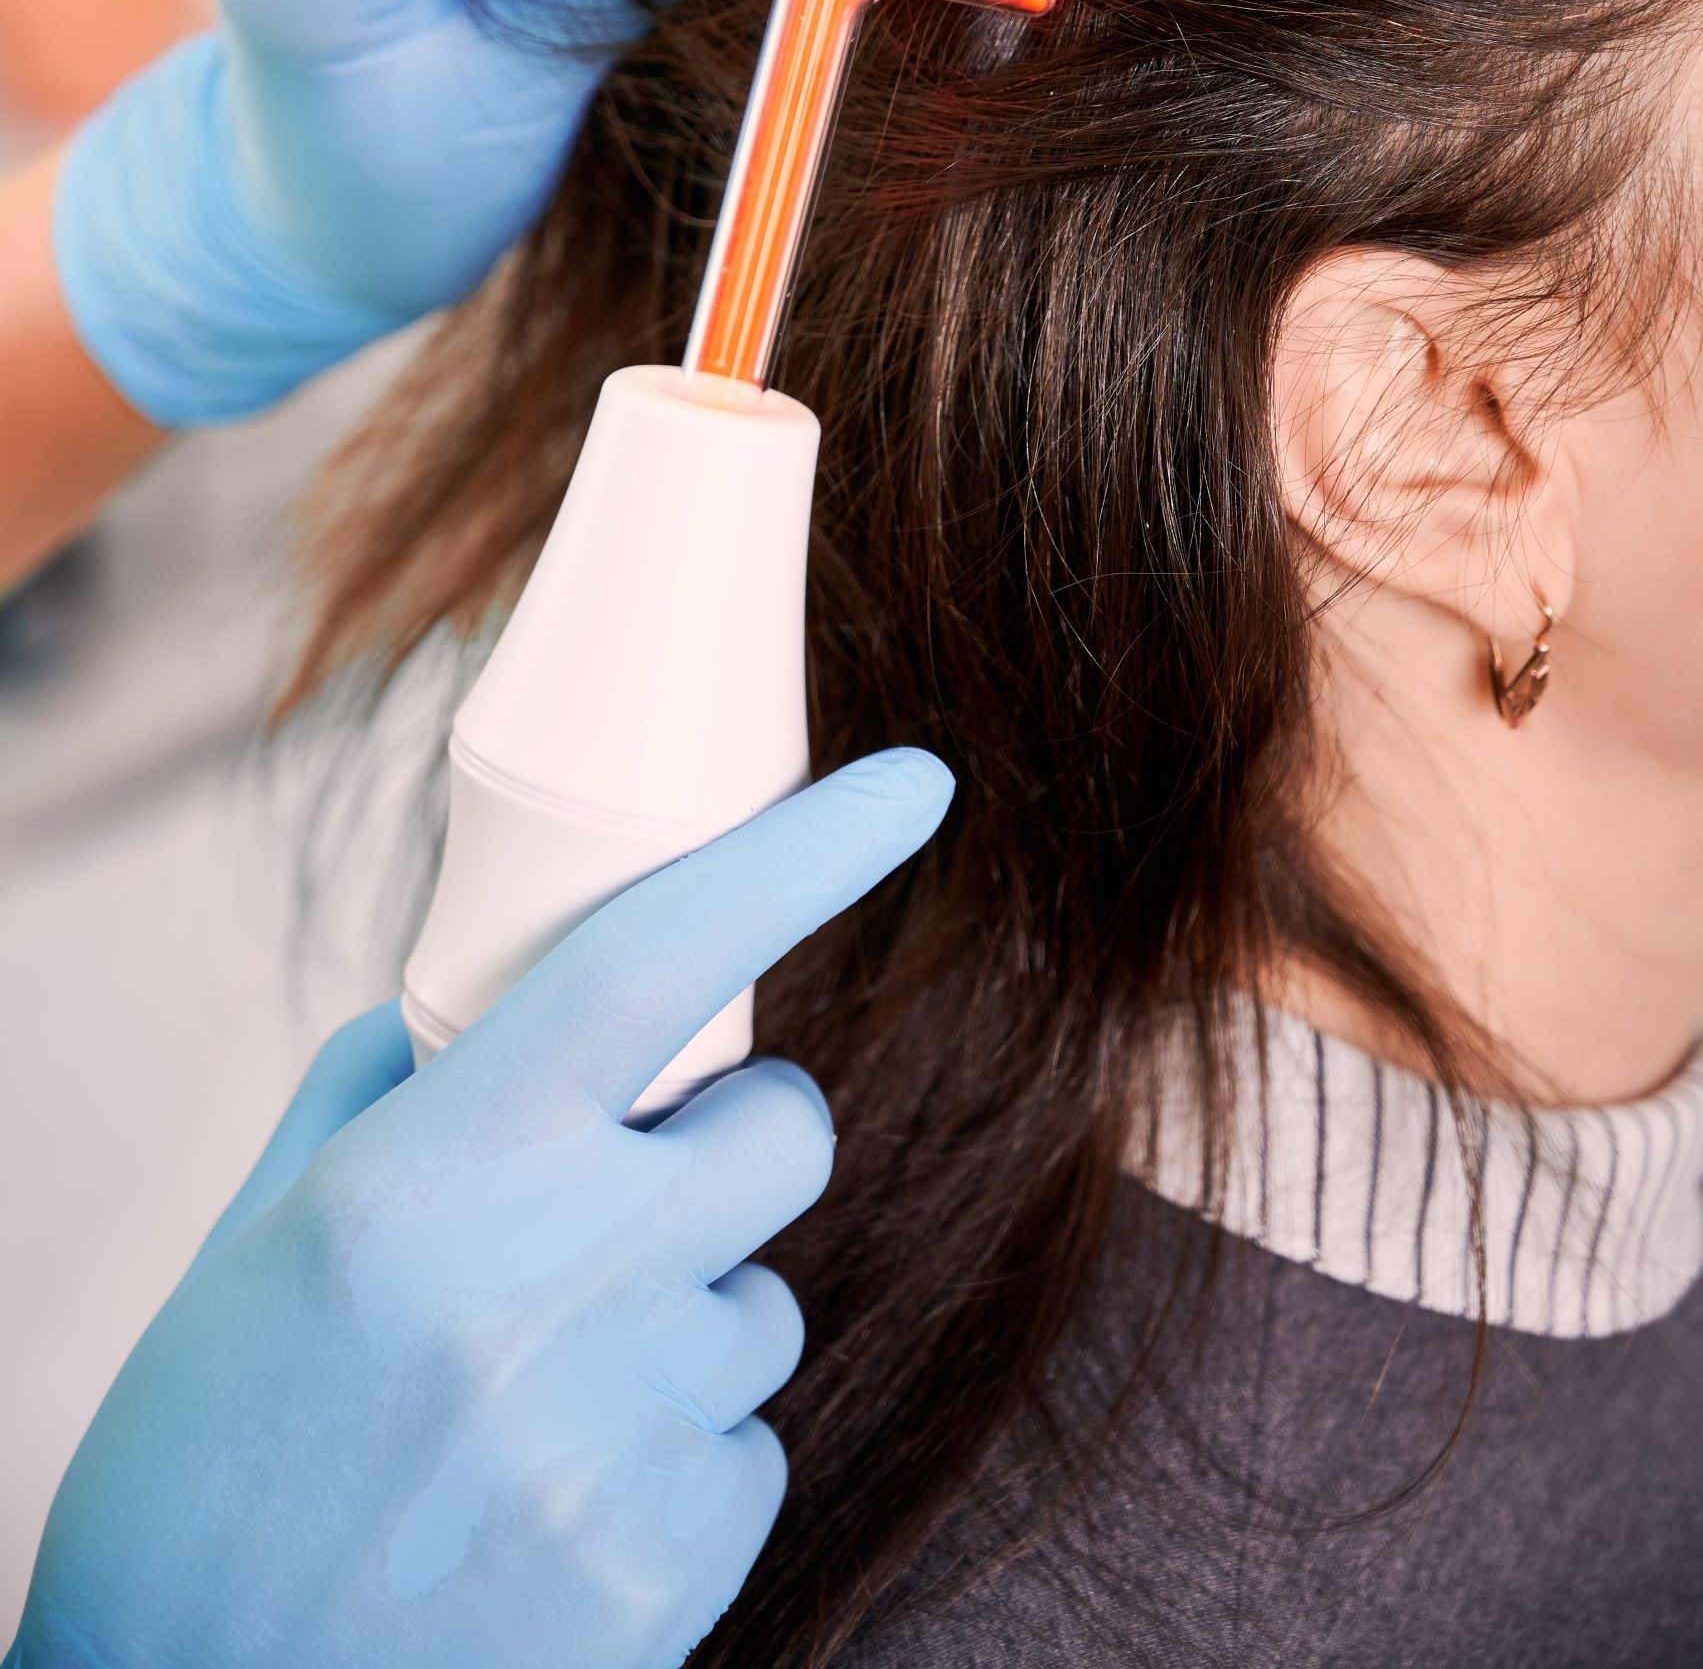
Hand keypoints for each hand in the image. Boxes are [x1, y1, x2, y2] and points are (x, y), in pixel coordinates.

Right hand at [10, 749, 952, 1668]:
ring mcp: (624, 1436)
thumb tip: (487, 998)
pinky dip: (678, 1449)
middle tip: (629, 1185)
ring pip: (767, 1298)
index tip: (917, 782)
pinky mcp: (672, 1565)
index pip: (657, 959)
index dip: (803, 853)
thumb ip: (388, 1090)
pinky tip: (554, 1496)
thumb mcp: (258, 1237)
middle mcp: (550, 1286)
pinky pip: (751, 1444)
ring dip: (686, 1310)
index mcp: (434, 1175)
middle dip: (734, 1131)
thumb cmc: (205, 1462)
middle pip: (785, 1130)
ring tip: (537, 1393)